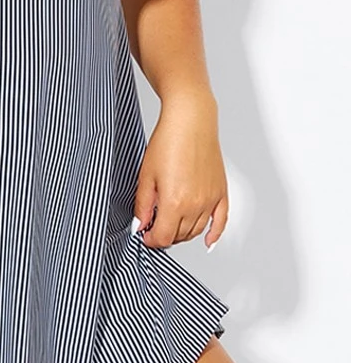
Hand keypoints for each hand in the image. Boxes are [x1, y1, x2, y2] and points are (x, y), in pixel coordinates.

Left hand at [133, 91, 228, 251]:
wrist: (191, 121)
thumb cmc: (168, 141)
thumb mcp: (146, 175)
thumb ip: (143, 205)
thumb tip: (140, 225)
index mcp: (175, 203)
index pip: (163, 237)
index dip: (151, 240)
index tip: (145, 234)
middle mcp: (196, 205)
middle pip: (180, 236)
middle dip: (165, 235)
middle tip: (154, 226)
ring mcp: (211, 200)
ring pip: (197, 231)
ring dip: (183, 233)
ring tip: (171, 223)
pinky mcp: (221, 192)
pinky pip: (221, 221)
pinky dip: (215, 235)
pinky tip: (209, 241)